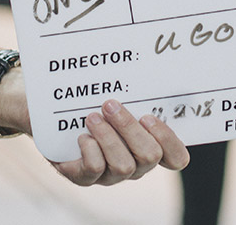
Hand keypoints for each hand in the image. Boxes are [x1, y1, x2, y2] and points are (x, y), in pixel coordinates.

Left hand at [51, 99, 190, 186]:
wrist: (58, 124)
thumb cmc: (97, 107)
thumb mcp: (119, 100)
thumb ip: (135, 93)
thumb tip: (141, 56)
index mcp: (151, 147)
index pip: (177, 158)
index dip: (168, 140)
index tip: (148, 116)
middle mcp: (137, 165)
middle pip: (150, 156)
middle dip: (129, 128)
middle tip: (110, 105)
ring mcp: (112, 175)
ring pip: (123, 165)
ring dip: (107, 137)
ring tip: (92, 117)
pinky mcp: (87, 179)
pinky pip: (95, 170)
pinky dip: (90, 149)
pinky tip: (82, 136)